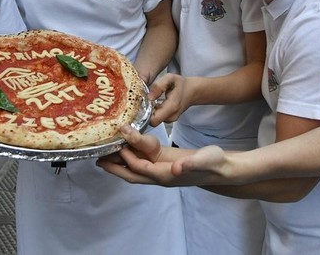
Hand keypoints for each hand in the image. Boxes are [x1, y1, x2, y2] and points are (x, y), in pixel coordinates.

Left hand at [97, 125, 231, 186]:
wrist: (222, 168)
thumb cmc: (215, 163)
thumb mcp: (206, 159)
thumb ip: (192, 164)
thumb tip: (176, 168)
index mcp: (168, 175)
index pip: (141, 168)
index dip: (129, 157)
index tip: (118, 143)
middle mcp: (161, 176)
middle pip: (132, 175)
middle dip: (114, 168)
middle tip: (97, 158)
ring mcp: (161, 171)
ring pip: (135, 170)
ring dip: (120, 163)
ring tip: (105, 152)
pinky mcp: (163, 164)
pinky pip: (142, 163)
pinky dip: (131, 156)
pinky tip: (126, 146)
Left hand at [148, 73, 191, 125]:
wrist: (193, 91)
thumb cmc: (181, 84)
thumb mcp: (170, 78)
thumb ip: (159, 86)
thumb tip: (149, 97)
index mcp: (171, 107)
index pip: (153, 120)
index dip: (145, 113)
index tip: (144, 103)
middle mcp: (171, 116)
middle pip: (152, 121)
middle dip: (146, 112)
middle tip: (146, 101)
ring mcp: (171, 119)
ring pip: (155, 120)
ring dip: (151, 112)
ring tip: (152, 101)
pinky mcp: (170, 119)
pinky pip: (158, 118)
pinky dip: (155, 112)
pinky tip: (155, 103)